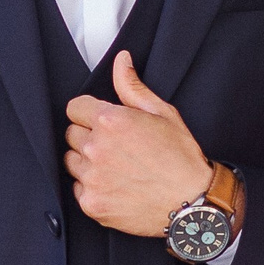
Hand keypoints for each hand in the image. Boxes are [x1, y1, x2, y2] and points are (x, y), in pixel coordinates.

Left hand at [66, 54, 212, 238]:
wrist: (191, 203)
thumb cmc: (180, 158)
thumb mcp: (163, 113)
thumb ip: (132, 86)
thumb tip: (121, 61)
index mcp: (111, 122)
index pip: (75, 108)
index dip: (90, 112)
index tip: (102, 122)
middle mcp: (96, 149)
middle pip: (72, 134)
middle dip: (89, 136)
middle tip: (115, 146)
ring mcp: (92, 178)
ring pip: (72, 161)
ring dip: (87, 161)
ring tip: (116, 166)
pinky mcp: (92, 203)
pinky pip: (78, 188)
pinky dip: (92, 186)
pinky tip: (115, 185)